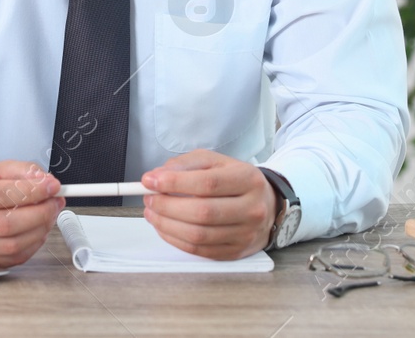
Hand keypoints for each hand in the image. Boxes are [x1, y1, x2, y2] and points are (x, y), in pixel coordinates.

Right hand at [0, 160, 64, 266]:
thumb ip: (21, 171)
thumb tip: (46, 182)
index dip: (31, 191)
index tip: (53, 186)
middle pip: (7, 224)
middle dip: (40, 213)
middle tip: (56, 202)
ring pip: (12, 245)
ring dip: (40, 231)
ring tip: (49, 215)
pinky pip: (12, 259)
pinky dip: (32, 246)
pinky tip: (38, 231)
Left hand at [140, 150, 277, 259]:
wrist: (266, 204)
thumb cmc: (234, 180)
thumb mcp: (214, 162)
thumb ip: (185, 165)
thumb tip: (156, 177)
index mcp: (247, 179)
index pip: (208, 183)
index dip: (175, 183)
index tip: (150, 181)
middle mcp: (251, 209)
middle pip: (203, 212)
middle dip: (167, 206)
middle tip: (148, 198)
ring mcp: (245, 234)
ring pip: (199, 235)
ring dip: (167, 225)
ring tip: (152, 213)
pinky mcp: (235, 252)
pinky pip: (199, 250)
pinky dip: (175, 239)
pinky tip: (164, 227)